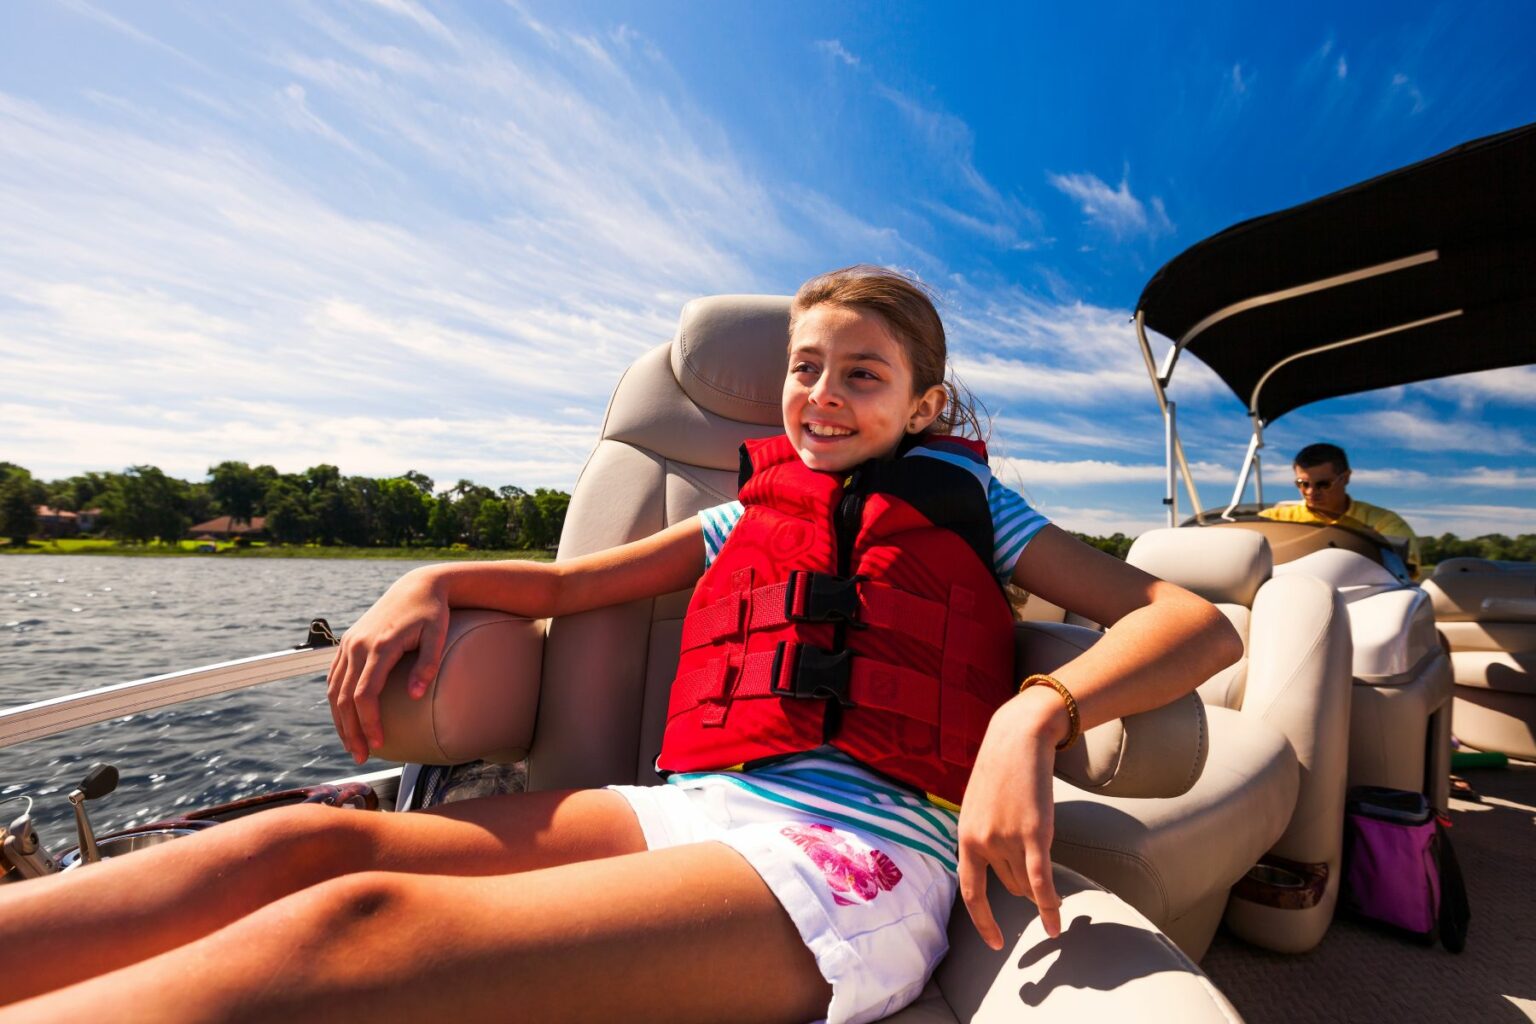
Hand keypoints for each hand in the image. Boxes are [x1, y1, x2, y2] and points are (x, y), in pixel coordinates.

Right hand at [326, 567, 450, 762]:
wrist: (416, 586)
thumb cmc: (432, 612)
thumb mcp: (437, 634)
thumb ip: (428, 664)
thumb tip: (416, 695)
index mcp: (379, 646)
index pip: (366, 693)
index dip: (369, 722)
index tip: (378, 744)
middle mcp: (357, 646)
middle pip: (345, 697)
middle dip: (351, 730)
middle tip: (361, 756)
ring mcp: (349, 644)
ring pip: (334, 690)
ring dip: (340, 720)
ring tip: (352, 745)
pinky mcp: (346, 644)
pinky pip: (334, 678)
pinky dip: (336, 701)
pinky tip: (345, 720)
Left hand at [956, 686, 1067, 948]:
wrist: (1018, 737)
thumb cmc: (1000, 769)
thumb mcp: (979, 805)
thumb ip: (983, 836)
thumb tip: (998, 870)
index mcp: (965, 836)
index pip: (970, 891)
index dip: (983, 920)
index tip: (995, 941)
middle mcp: (982, 842)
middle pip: (1010, 884)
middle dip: (1024, 880)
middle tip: (1033, 853)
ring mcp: (1007, 839)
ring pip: (1028, 881)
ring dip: (1040, 882)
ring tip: (1043, 846)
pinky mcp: (1034, 834)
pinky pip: (1042, 882)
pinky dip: (1049, 908)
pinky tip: (1055, 926)